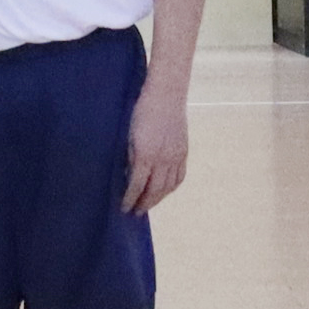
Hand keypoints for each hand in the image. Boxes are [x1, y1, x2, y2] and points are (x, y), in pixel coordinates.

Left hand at [122, 93, 189, 213]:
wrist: (166, 96)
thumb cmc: (141, 112)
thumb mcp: (129, 135)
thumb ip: (129, 157)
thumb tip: (128, 176)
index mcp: (146, 155)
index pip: (137, 185)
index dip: (130, 199)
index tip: (124, 208)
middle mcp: (163, 159)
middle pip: (155, 190)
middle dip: (145, 203)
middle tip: (136, 212)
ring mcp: (176, 157)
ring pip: (168, 186)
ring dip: (158, 199)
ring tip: (149, 204)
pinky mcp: (184, 152)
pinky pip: (179, 177)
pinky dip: (171, 188)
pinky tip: (165, 191)